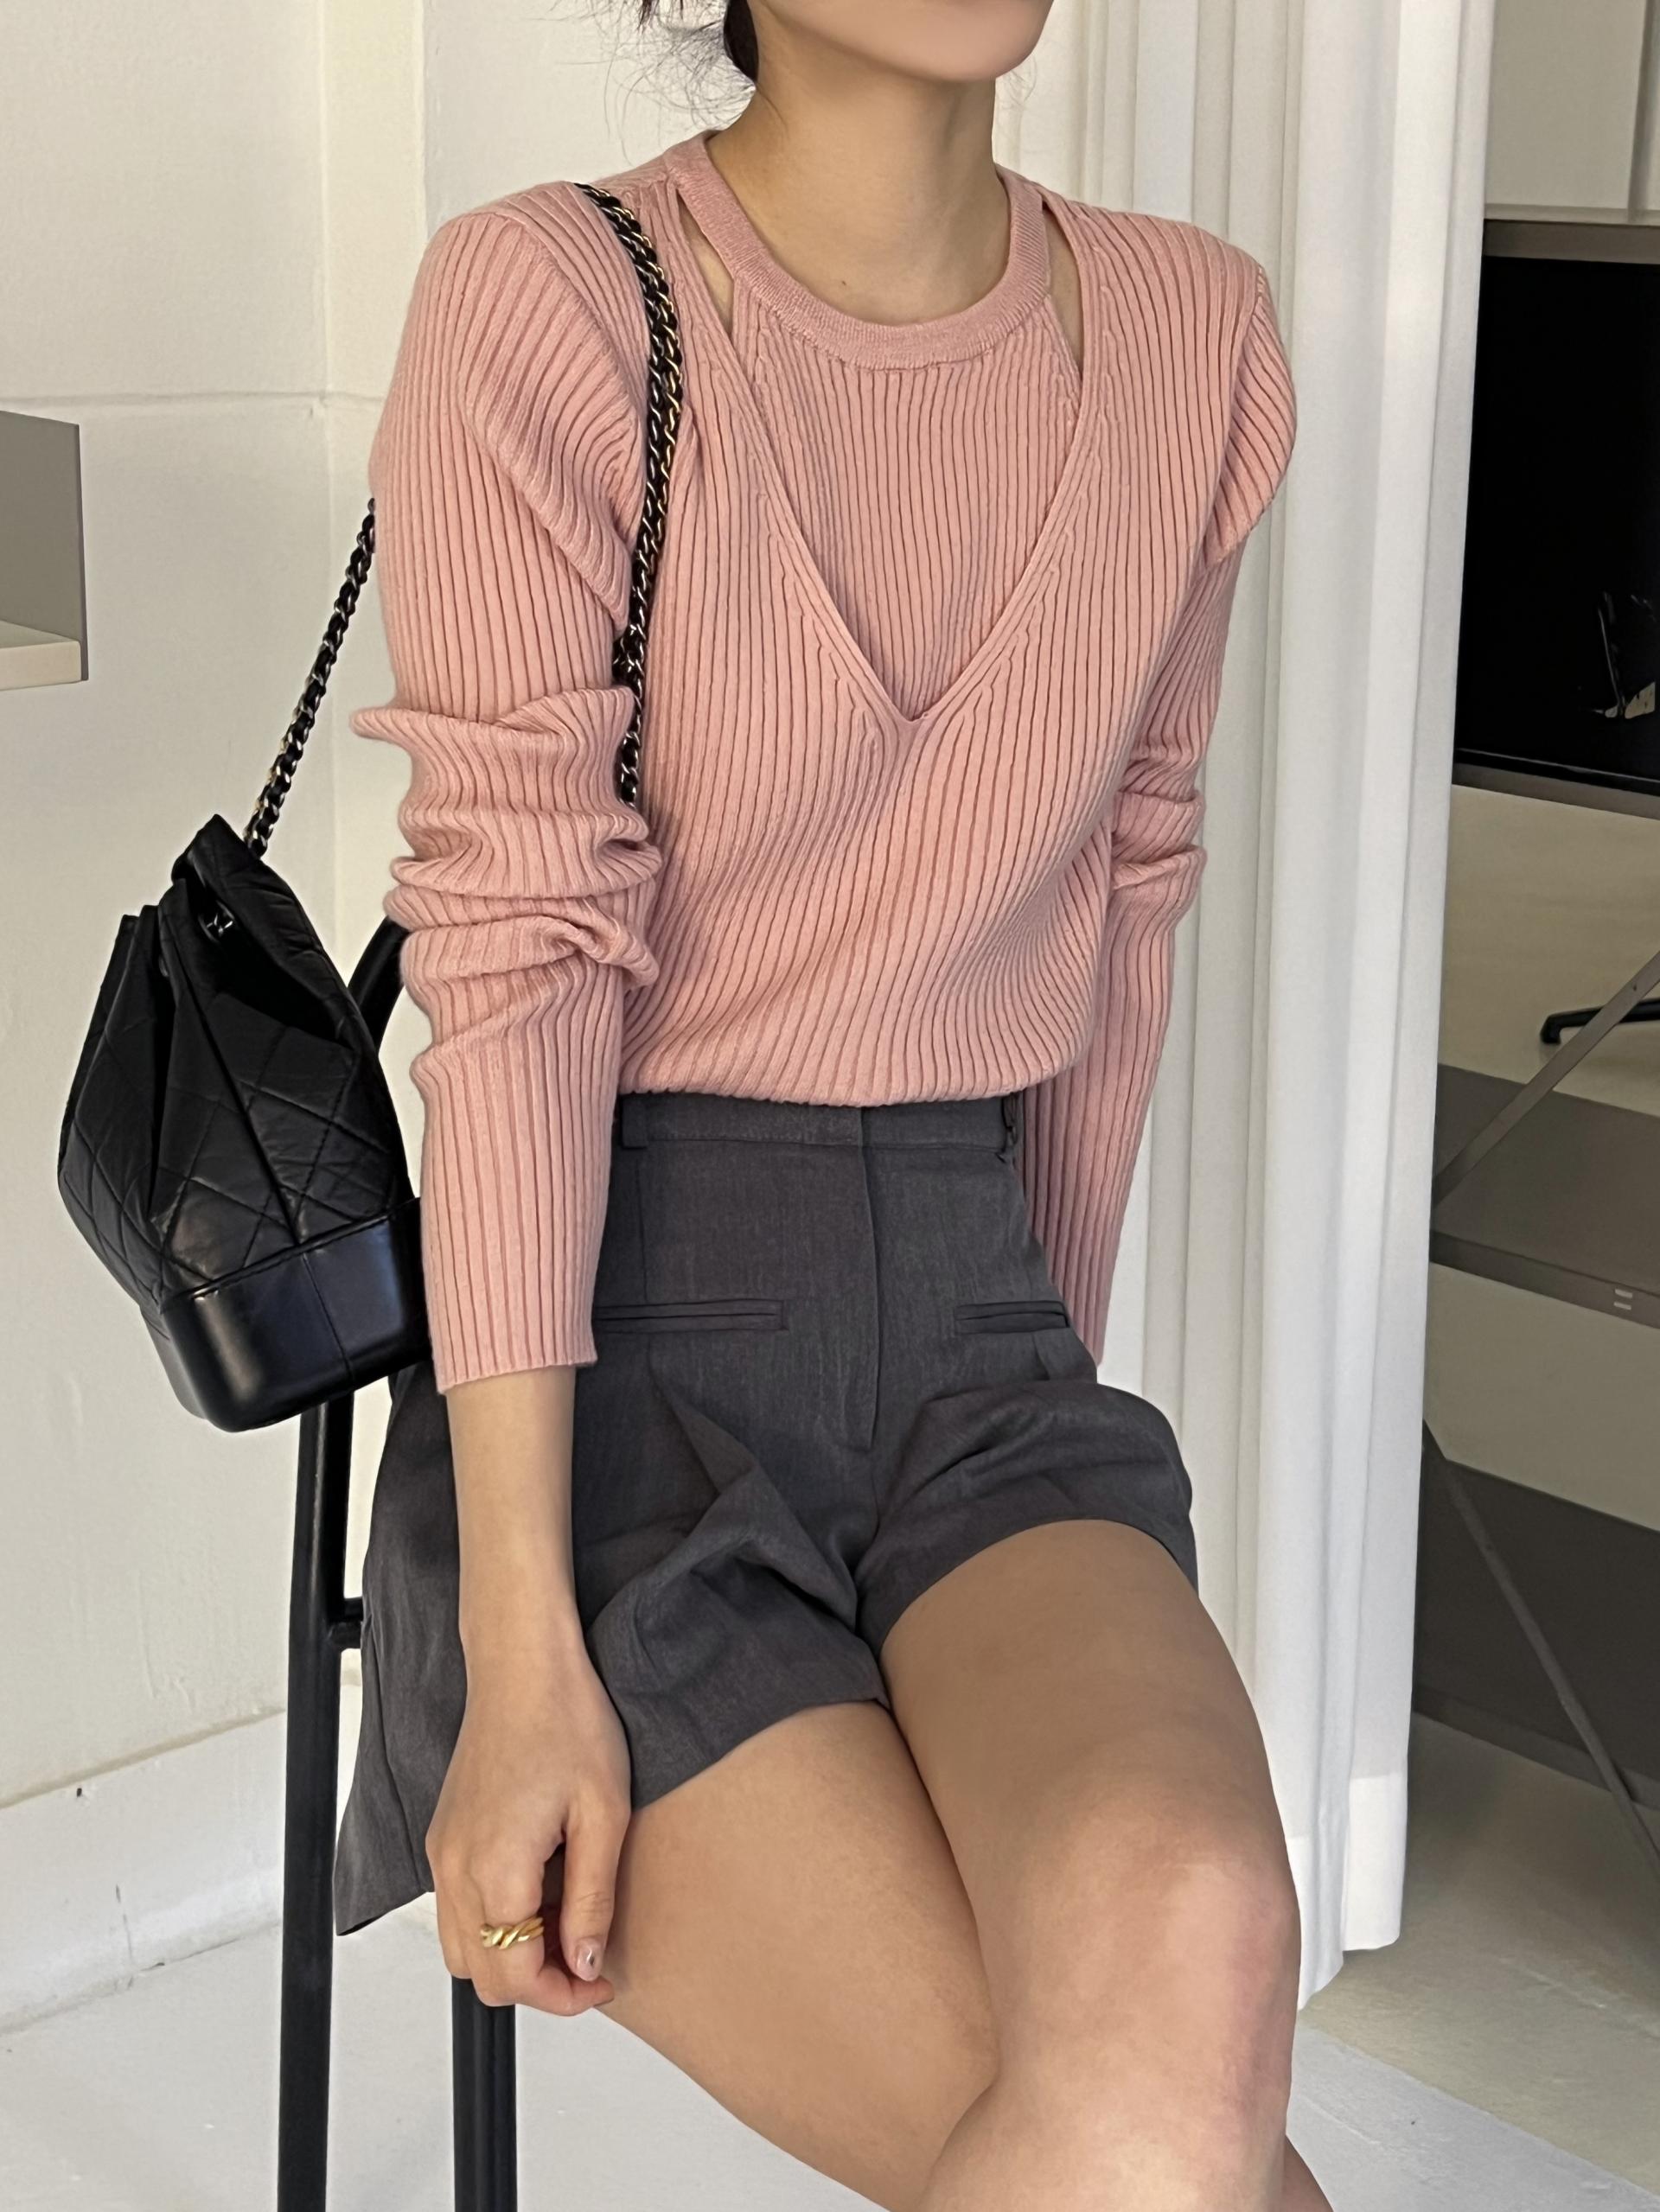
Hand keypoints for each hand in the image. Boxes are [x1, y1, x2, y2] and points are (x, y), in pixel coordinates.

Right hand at [426, 1642, 630, 2015]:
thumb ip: (591, 1900)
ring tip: (565, 1922)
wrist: (523, 1665)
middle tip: (589, 1960)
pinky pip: (457, 1908)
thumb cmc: (567, 1722)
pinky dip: (494, 1922)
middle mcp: (454, 1868)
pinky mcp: (443, 1835)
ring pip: (462, 1948)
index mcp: (495, 1868)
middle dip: (537, 1985)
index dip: (563, 1997)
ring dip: (512, 1955)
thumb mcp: (604, 1814)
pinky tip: (539, 1888)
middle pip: (481, 1975)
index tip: (602, 1981)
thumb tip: (584, 1965)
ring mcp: (442, 1852)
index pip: (515, 1977)